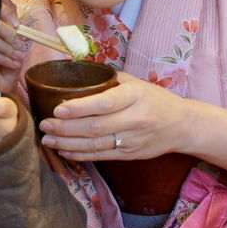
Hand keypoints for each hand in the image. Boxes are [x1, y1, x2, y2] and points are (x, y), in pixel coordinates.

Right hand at [0, 0, 23, 93]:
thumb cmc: (7, 62)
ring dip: (8, 49)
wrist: (2, 86)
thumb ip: (9, 13)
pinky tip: (13, 63)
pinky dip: (4, 59)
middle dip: (9, 34)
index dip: (5, 12)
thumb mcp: (12, 37)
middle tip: (19, 44)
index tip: (17, 24)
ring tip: (18, 56)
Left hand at [37, 71, 194, 161]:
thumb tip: (75, 71)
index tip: (57, 109)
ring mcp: (132, 140)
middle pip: (95, 127)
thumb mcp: (136, 82)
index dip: (79, 108)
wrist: (182, 125)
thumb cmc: (154, 99)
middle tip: (44, 125)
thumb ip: (108, 80)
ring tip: (48, 140)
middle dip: (65, 128)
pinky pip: (101, 156)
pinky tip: (64, 151)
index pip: (104, 103)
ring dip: (68, 144)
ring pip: (95, 144)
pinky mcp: (130, 154)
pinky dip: (80, 155)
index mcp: (135, 96)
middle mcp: (134, 119)